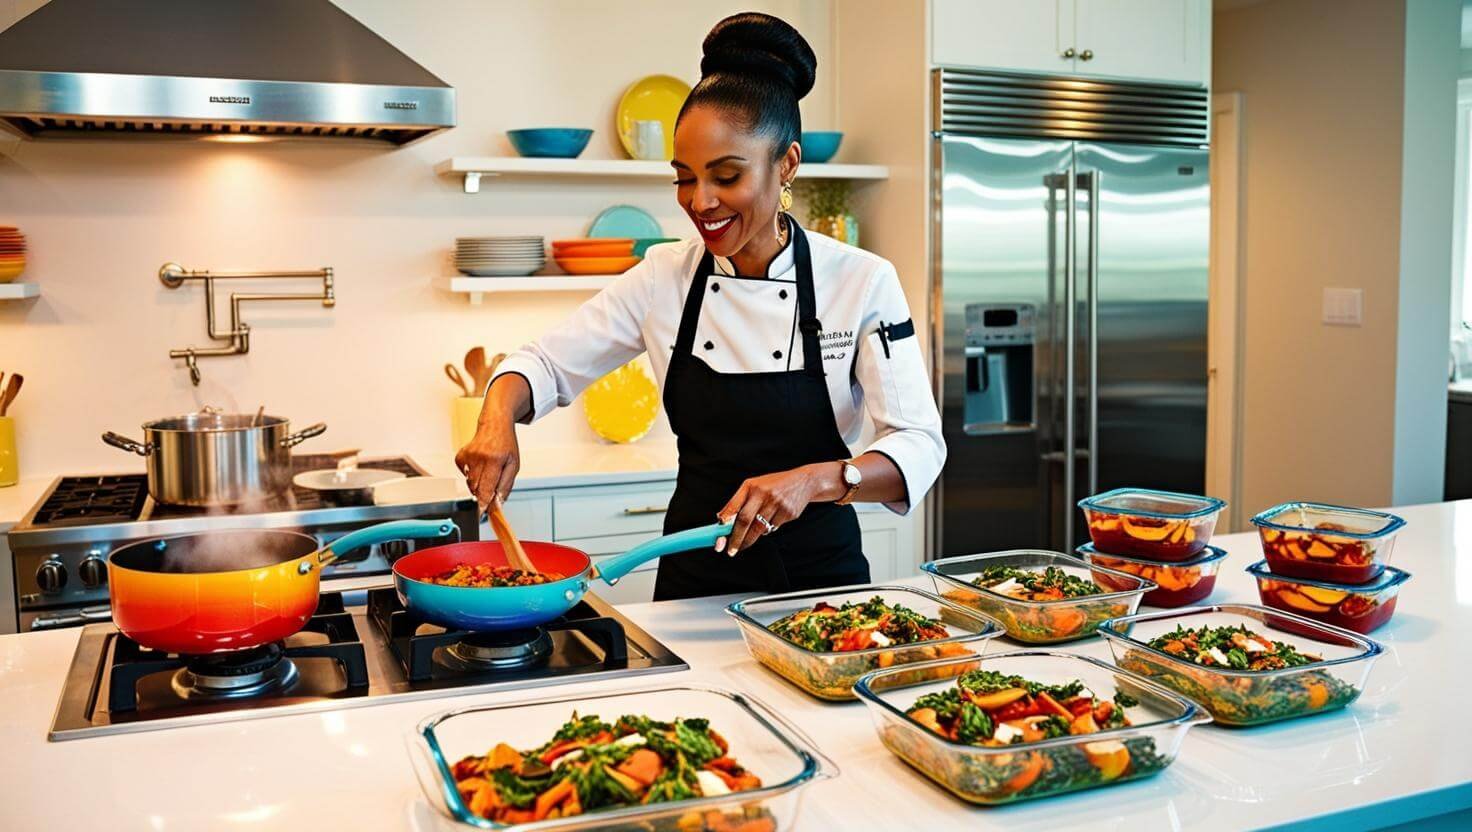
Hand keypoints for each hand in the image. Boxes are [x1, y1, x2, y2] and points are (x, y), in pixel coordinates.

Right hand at [454, 380, 526, 505]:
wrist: (495, 424)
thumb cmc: (506, 444)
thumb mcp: (514, 465)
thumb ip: (505, 486)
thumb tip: (498, 503)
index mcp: (495, 459)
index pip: (486, 487)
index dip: (483, 502)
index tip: (481, 512)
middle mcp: (479, 457)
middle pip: (476, 488)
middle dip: (483, 494)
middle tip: (491, 489)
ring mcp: (467, 456)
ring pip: (469, 483)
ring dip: (479, 484)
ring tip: (489, 471)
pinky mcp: (460, 457)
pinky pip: (464, 475)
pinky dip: (472, 475)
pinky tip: (480, 464)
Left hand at [717, 465, 829, 554]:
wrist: (803, 482)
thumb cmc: (773, 485)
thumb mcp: (753, 487)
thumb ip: (737, 502)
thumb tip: (721, 519)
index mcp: (751, 486)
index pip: (735, 507)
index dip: (726, 523)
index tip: (720, 537)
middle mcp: (764, 494)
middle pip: (746, 521)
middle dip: (737, 539)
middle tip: (731, 550)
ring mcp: (777, 504)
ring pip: (760, 528)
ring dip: (750, 538)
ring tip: (745, 542)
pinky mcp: (788, 513)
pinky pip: (773, 528)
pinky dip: (767, 530)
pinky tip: (769, 521)